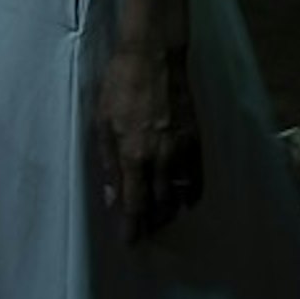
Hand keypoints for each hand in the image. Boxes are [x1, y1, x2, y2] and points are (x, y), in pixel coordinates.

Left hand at [93, 44, 203, 241]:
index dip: (132, 227)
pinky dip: (192, 194)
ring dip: (169, 212)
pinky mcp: (196, 140)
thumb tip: (111, 197)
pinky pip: (197, 177)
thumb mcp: (102, 121)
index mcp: (133, 155)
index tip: (130, 242)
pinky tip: (186, 201)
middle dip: (151, 223)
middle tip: (144, 231)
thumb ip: (107, 162)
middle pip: (158, 205)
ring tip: (161, 220)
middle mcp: (160, 158)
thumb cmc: (120, 85)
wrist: (154, 56)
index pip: (134, 203)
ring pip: (178, 195)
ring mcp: (181, 150)